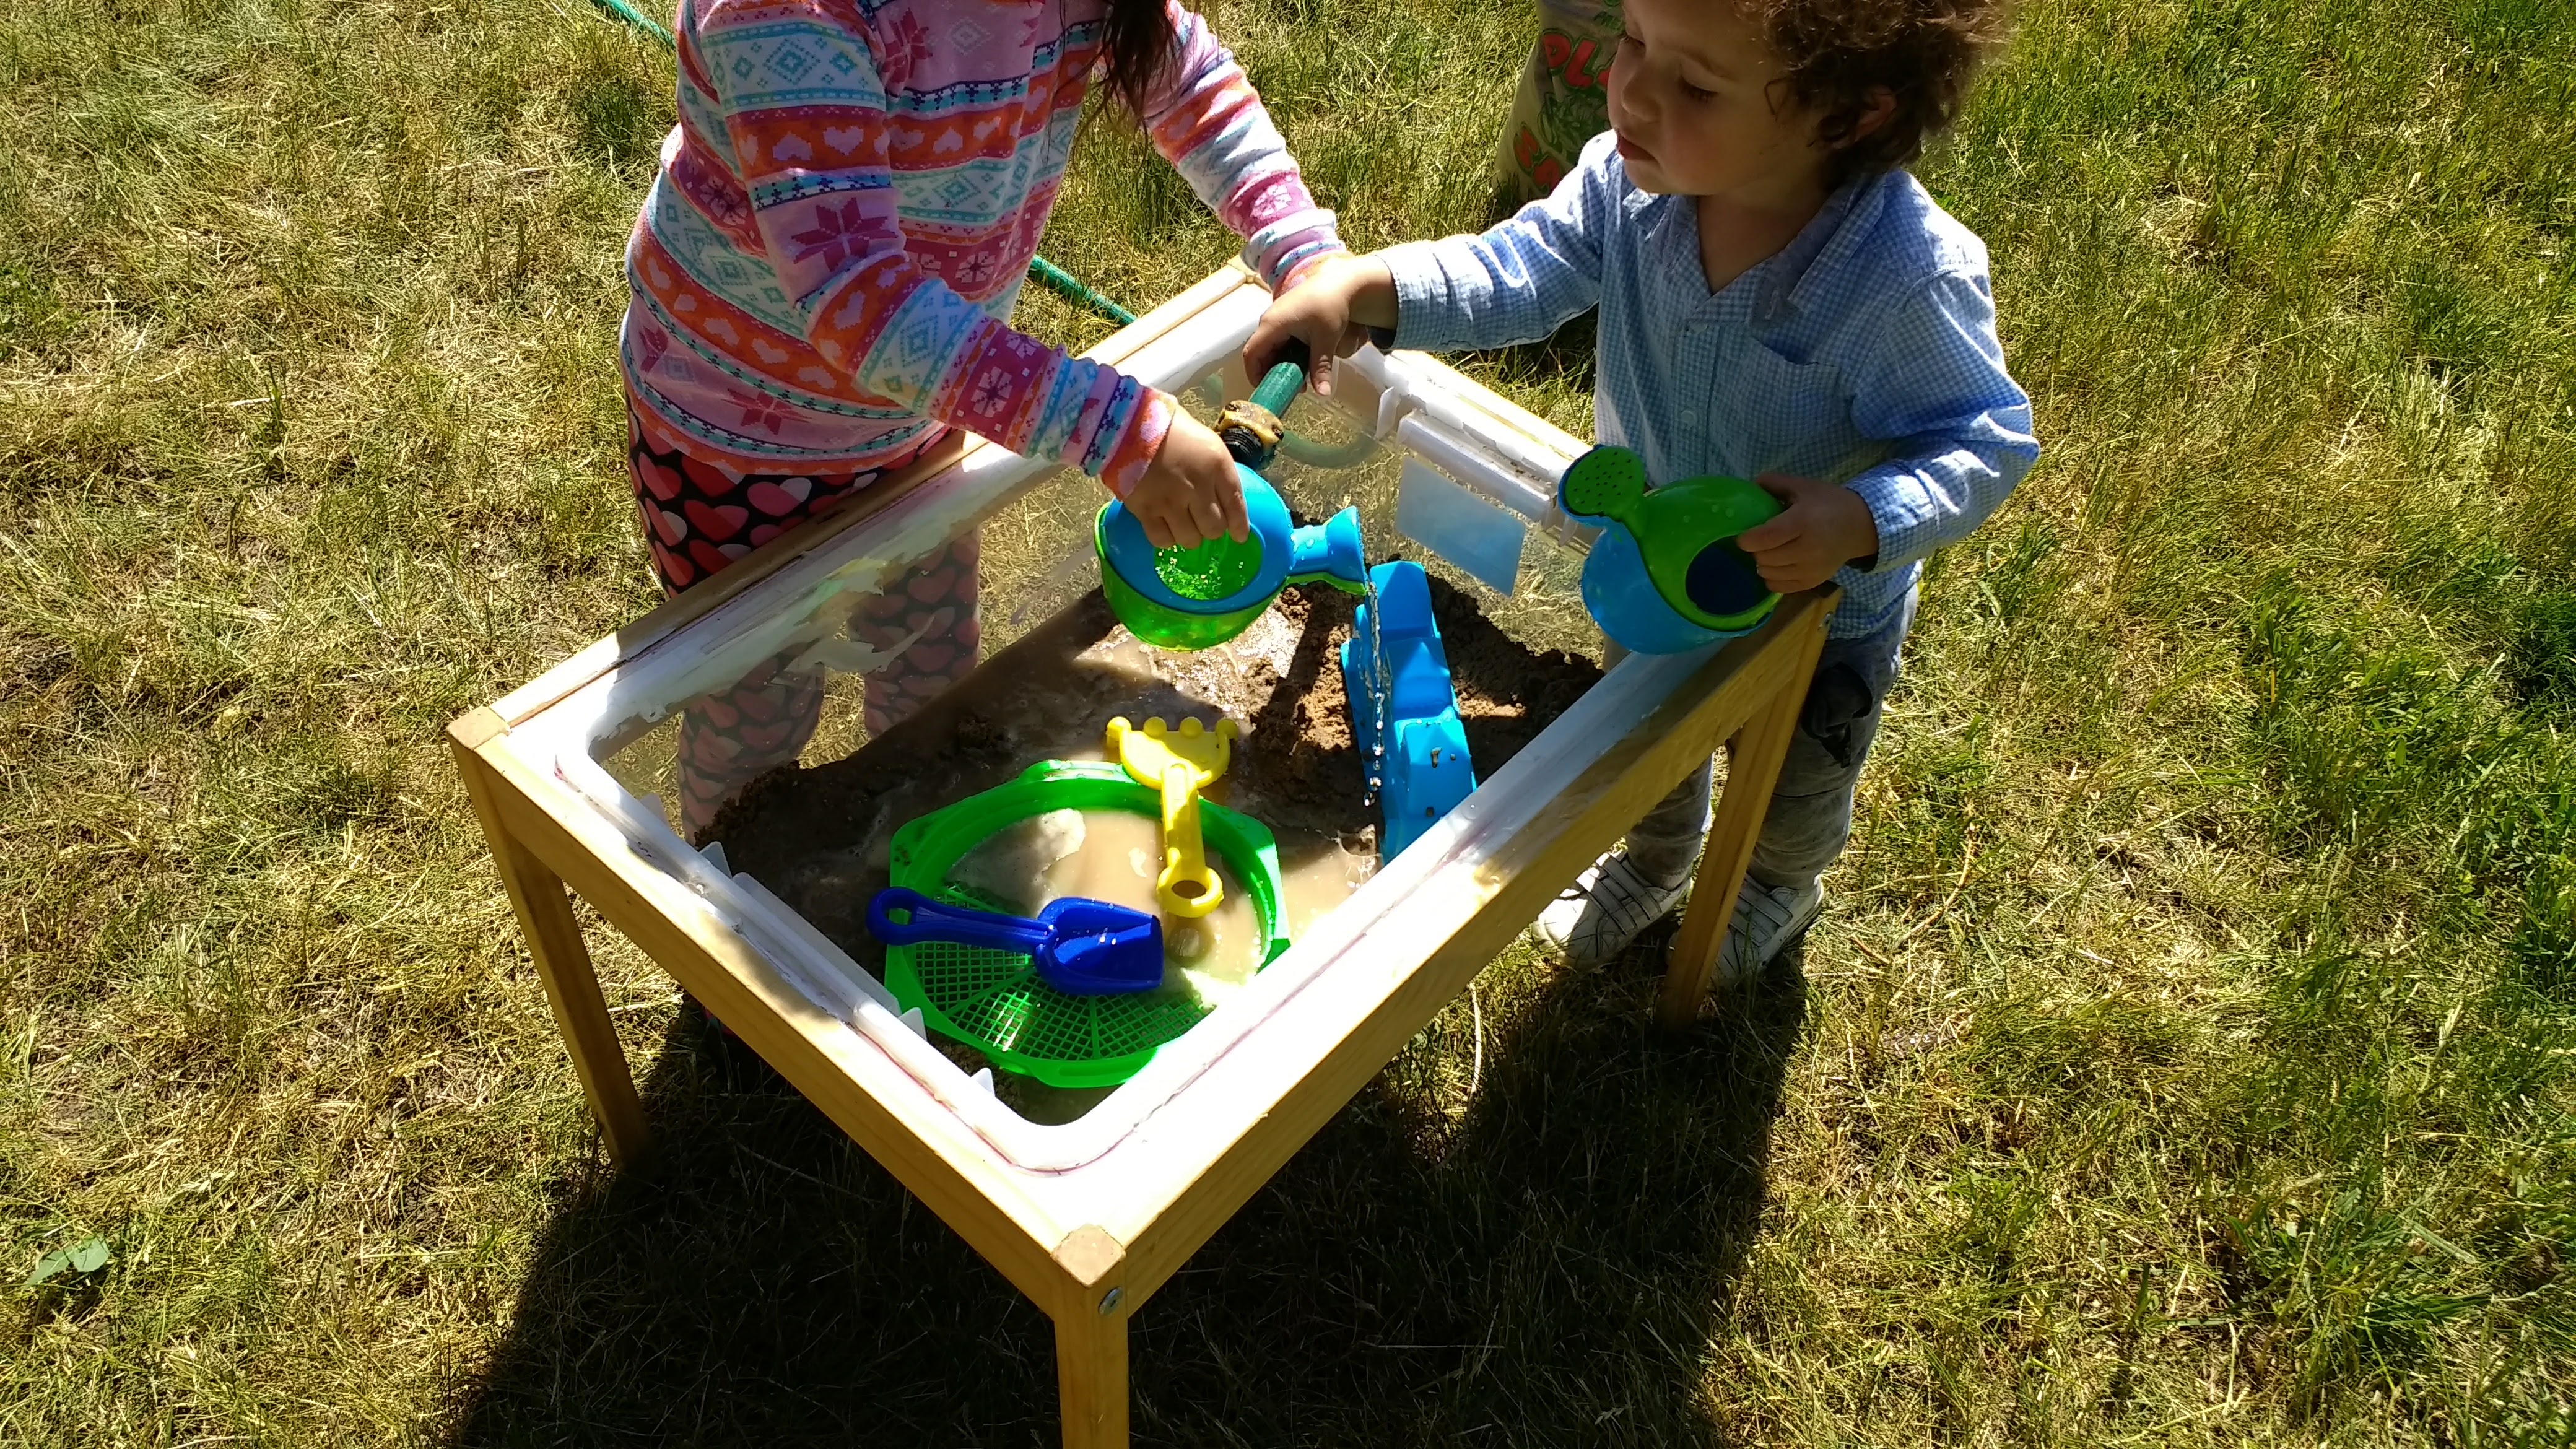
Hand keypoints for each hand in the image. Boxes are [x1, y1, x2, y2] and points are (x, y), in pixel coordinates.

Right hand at [1124, 412, 1247, 550]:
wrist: (1128, 424)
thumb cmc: (1171, 428)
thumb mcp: (1206, 443)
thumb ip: (1218, 472)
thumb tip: (1224, 500)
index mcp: (1216, 466)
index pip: (1236, 506)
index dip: (1239, 526)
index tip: (1239, 536)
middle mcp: (1197, 487)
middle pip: (1214, 529)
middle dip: (1211, 529)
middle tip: (1203, 522)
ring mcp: (1170, 501)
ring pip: (1190, 539)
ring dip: (1190, 535)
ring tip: (1183, 524)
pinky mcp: (1145, 510)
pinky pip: (1162, 540)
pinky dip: (1167, 538)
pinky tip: (1165, 527)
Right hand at [1242, 253, 1397, 397]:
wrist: (1342, 283)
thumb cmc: (1331, 306)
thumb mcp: (1326, 340)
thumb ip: (1321, 368)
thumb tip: (1323, 395)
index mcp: (1272, 324)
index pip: (1251, 355)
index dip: (1255, 376)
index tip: (1269, 391)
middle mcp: (1269, 320)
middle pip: (1260, 353)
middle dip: (1273, 373)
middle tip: (1294, 387)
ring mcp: (1277, 317)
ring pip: (1271, 347)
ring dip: (1282, 364)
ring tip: (1303, 376)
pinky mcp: (1286, 317)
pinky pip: (1279, 339)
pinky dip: (1288, 353)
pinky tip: (1305, 360)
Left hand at [1734, 473, 1880, 594]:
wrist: (1860, 527)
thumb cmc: (1829, 504)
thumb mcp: (1804, 487)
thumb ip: (1775, 483)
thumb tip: (1750, 485)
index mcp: (1803, 522)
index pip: (1767, 537)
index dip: (1748, 539)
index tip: (1743, 536)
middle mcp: (1807, 548)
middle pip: (1764, 557)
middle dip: (1755, 549)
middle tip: (1758, 541)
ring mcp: (1811, 569)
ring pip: (1769, 574)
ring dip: (1762, 563)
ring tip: (1768, 552)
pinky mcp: (1813, 582)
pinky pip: (1780, 587)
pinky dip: (1772, 578)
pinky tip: (1776, 566)